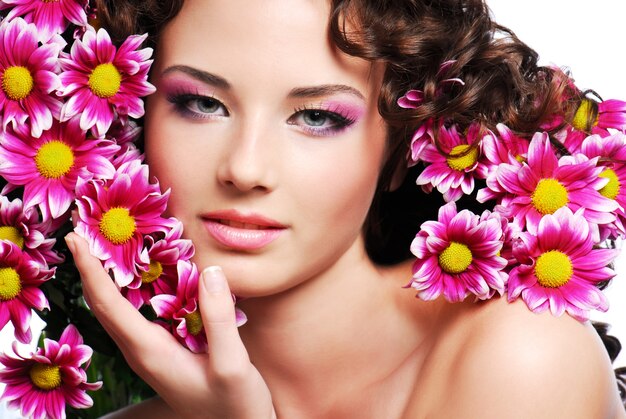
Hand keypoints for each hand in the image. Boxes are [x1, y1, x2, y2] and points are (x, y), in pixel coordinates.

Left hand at [65, 232, 275, 418]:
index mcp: (150, 351)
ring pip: (118, 307)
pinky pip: (138, 311)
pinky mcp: (163, 347)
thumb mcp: (232, 364)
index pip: (108, 304)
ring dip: (107, 274)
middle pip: (103, 303)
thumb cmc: (234, 404)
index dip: (90, 269)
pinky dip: (132, 285)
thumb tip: (211, 270)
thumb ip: (220, 318)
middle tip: (85, 228)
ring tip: (107, 241)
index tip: (76, 237)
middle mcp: (141, 349)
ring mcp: (150, 349)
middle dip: (90, 265)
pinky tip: (145, 270)